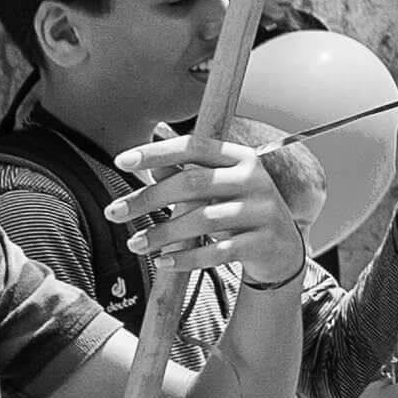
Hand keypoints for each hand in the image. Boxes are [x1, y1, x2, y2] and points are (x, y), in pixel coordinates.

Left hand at [112, 132, 303, 282]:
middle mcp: (255, 179)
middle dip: (148, 198)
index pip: (195, 147)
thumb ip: (188, 167)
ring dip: (163, 233)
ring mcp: (262, 211)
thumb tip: (157, 136)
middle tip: (115, 212)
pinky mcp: (263, 242)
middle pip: (193, 183)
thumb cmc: (241, 210)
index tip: (121, 160)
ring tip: (136, 243)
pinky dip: (187, 258)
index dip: (157, 152)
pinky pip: (218, 251)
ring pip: (203, 220)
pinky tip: (164, 261)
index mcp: (241, 158)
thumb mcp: (219, 185)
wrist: (283, 247)